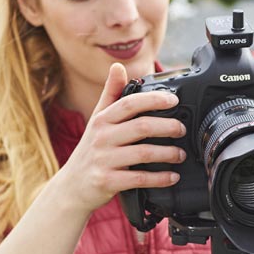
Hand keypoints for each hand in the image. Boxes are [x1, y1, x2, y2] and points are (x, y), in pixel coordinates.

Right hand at [59, 63, 187, 212]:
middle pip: (141, 127)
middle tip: (182, 129)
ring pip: (143, 153)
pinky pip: (139, 179)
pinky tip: (172, 176)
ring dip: (167, 153)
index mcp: (102, 120)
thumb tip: (118, 66)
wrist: (72, 187)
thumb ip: (110, 94)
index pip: (130, 103)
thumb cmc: (90, 150)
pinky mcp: (107, 181)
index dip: (153, 99)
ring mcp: (104, 160)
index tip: (173, 100)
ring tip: (181, 154)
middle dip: (167, 126)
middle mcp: (102, 137)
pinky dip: (159, 178)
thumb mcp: (97, 120)